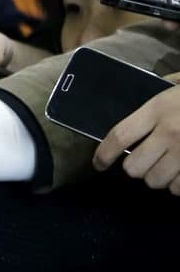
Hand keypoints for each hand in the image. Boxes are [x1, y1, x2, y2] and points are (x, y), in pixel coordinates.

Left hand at [94, 78, 179, 193]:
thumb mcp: (179, 85)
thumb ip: (158, 98)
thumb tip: (136, 114)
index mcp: (158, 109)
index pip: (118, 136)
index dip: (103, 154)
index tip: (99, 164)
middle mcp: (170, 132)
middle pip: (134, 167)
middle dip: (135, 168)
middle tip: (143, 161)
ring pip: (156, 181)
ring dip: (157, 177)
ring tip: (166, 167)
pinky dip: (178, 186)